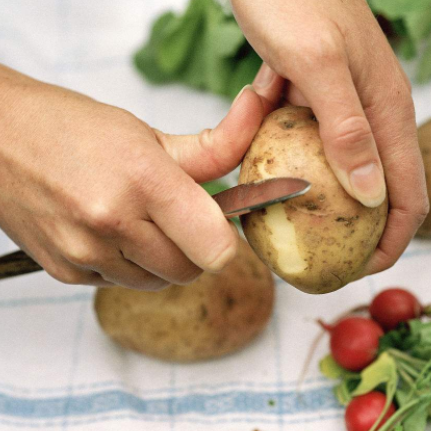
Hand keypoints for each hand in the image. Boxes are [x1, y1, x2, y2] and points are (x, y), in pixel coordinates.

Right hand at [0, 65, 265, 288]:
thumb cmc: (71, 127)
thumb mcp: (147, 132)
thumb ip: (212, 146)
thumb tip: (258, 117)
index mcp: (143, 180)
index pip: (216, 247)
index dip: (225, 239)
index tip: (219, 223)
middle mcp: (112, 223)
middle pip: (192, 270)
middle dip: (196, 248)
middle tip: (179, 217)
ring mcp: (86, 253)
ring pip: (160, 282)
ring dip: (163, 259)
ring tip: (141, 220)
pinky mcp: (66, 273)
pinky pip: (123, 284)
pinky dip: (129, 265)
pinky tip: (112, 232)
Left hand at [233, 0, 428, 274]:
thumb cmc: (296, 0)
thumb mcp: (319, 65)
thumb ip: (348, 128)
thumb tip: (372, 195)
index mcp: (388, 111)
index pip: (410, 192)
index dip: (393, 239)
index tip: (363, 270)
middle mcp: (372, 114)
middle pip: (377, 188)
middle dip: (357, 230)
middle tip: (326, 261)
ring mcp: (342, 109)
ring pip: (340, 170)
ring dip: (321, 199)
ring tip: (292, 226)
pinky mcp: (315, 100)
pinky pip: (309, 145)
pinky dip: (293, 163)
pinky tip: (270, 170)